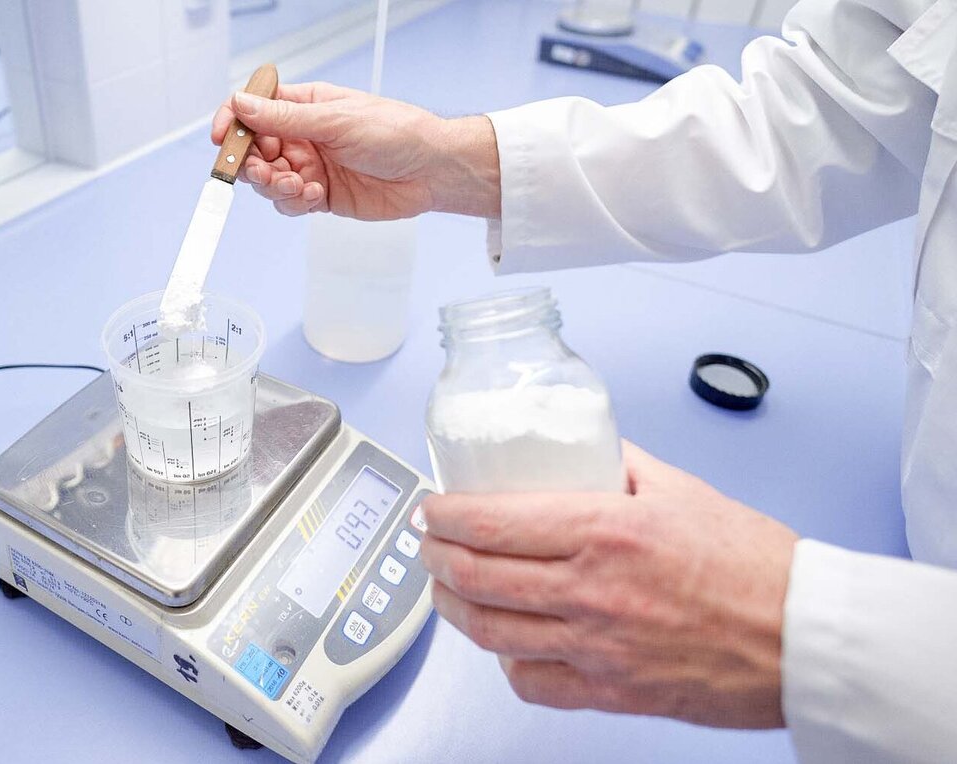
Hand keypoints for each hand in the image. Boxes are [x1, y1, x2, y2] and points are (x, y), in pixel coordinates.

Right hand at [210, 82, 499, 219]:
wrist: (432, 172)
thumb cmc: (397, 133)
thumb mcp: (337, 121)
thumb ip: (285, 119)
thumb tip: (242, 104)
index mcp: (305, 106)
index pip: (254, 108)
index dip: (234, 121)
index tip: (223, 139)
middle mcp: (303, 136)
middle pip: (254, 149)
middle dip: (252, 163)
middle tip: (264, 171)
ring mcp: (310, 167)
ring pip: (267, 180)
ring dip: (274, 185)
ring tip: (298, 186)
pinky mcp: (320, 196)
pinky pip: (288, 203)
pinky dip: (293, 203)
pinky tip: (314, 197)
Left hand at [419, 441, 798, 728]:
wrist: (802, 638)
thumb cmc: (754, 566)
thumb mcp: (680, 489)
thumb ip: (619, 464)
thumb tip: (578, 448)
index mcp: (605, 530)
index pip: (491, 522)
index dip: (444, 515)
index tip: (431, 507)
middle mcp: (590, 590)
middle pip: (476, 576)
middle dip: (436, 557)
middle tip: (429, 543)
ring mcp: (595, 646)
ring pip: (491, 631)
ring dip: (455, 607)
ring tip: (447, 589)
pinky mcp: (609, 692)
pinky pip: (531, 682)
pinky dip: (505, 662)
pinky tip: (503, 642)